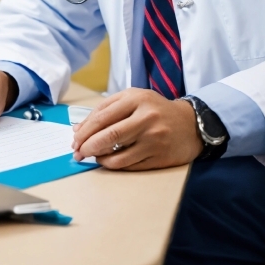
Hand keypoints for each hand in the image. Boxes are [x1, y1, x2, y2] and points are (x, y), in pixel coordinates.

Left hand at [71, 88, 202, 169]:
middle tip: (78, 152)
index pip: (102, 117)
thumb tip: (79, 129)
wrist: (190, 124)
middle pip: (108, 136)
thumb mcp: (133, 99)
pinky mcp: (160, 157)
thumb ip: (106, 110)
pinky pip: (129, 166)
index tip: (75, 140)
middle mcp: (146, 118)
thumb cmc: (155, 110)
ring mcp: (154, 139)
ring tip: (93, 157)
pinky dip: (114, 165)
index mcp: (137, 99)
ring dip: (99, 159)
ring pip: (118, 155)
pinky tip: (109, 161)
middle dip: (87, 147)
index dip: (84, 131)